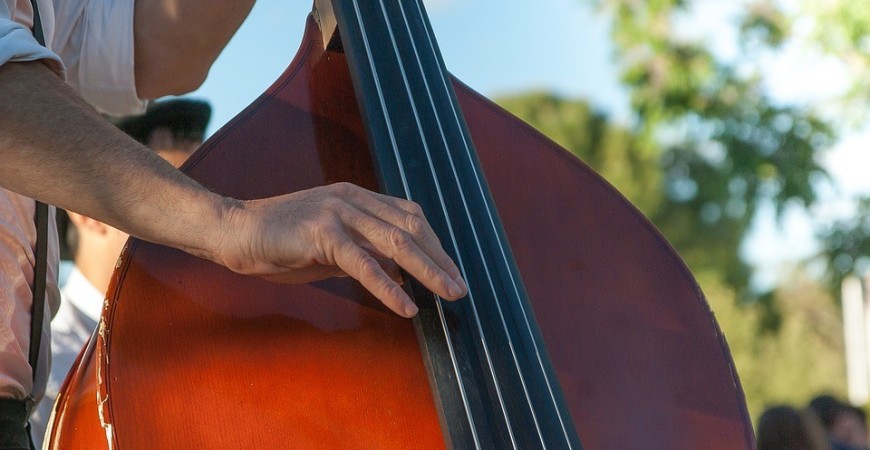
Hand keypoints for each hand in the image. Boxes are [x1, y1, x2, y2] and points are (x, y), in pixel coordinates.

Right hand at [215, 182, 466, 316]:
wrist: (233, 230)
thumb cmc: (280, 241)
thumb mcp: (330, 244)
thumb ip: (363, 251)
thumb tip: (398, 273)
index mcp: (357, 197)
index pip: (408, 216)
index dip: (434, 243)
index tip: (449, 269)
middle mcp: (353, 198)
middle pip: (411, 227)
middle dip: (440, 259)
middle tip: (460, 287)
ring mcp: (338, 212)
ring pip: (397, 243)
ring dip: (428, 271)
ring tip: (449, 295)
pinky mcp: (322, 233)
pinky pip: (364, 264)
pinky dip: (389, 287)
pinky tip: (406, 307)